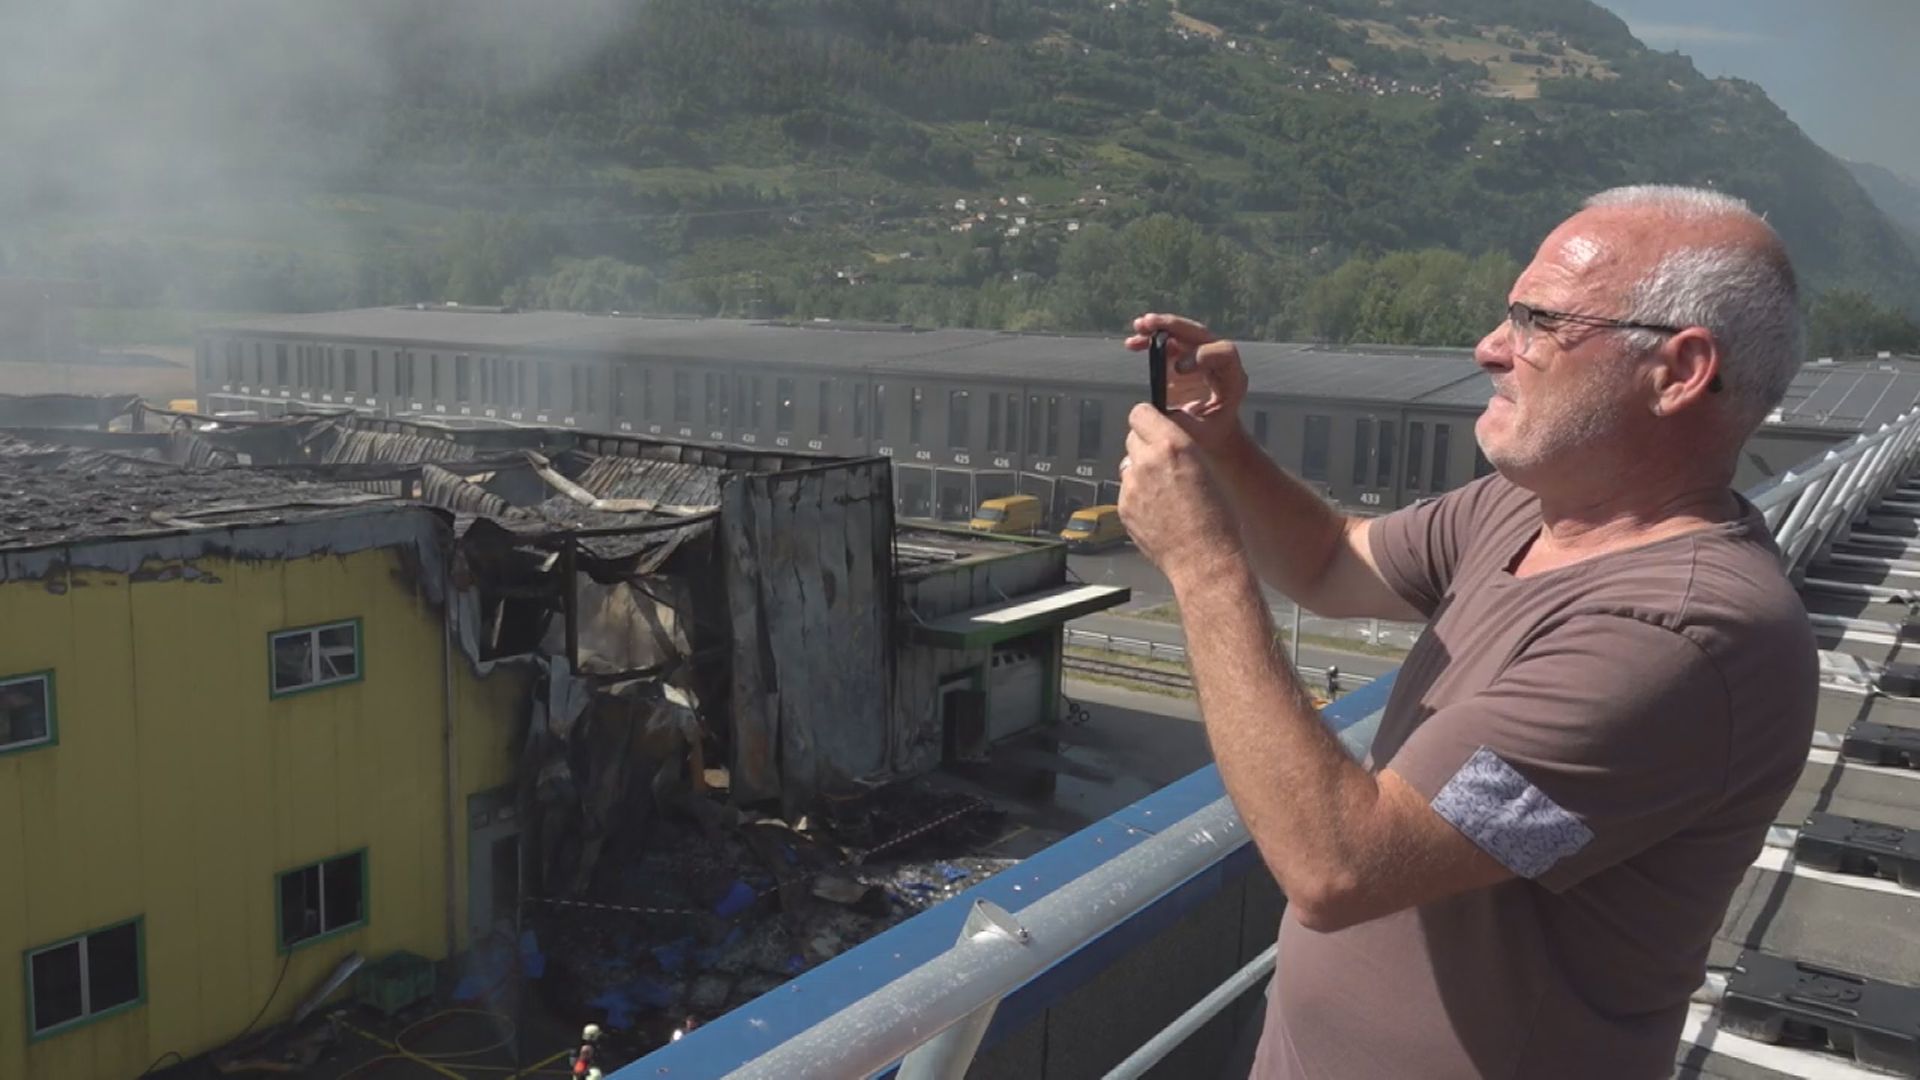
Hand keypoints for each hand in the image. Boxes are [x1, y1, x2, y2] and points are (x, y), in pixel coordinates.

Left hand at [1119, 403, 1241, 583]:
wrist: (1205, 560)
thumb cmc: (1217, 520)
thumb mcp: (1206, 468)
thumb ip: (1179, 449)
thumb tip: (1164, 440)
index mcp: (1174, 445)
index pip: (1141, 413)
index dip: (1147, 420)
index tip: (1152, 426)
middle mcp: (1148, 461)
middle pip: (1132, 438)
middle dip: (1145, 447)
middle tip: (1163, 464)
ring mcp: (1132, 486)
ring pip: (1128, 465)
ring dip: (1140, 472)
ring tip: (1164, 492)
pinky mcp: (1124, 507)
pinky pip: (1126, 491)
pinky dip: (1137, 496)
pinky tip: (1158, 511)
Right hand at [1124, 313, 1249, 454]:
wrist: (1214, 434)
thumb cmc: (1210, 436)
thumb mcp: (1199, 434)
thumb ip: (1183, 423)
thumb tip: (1160, 412)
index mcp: (1233, 379)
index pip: (1224, 353)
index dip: (1201, 355)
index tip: (1178, 368)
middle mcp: (1219, 362)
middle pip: (1200, 334)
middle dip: (1174, 327)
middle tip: (1149, 325)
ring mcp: (1202, 356)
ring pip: (1182, 333)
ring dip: (1159, 327)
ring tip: (1138, 327)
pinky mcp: (1185, 357)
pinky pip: (1168, 341)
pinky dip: (1150, 340)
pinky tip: (1132, 343)